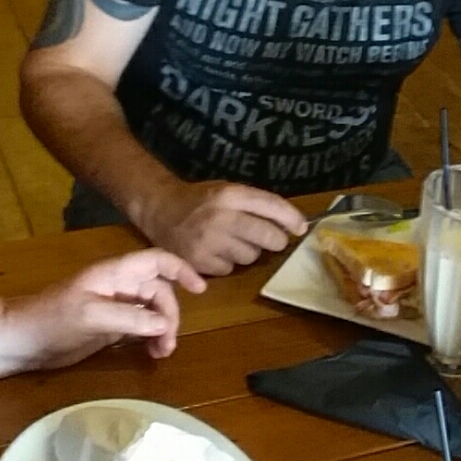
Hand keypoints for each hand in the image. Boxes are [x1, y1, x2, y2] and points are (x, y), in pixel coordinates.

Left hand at [5, 248, 205, 368]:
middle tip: (168, 344)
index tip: (201, 289)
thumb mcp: (91, 315)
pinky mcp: (109, 328)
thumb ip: (130, 317)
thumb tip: (163, 324)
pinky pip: (139, 328)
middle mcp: (118, 287)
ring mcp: (114, 307)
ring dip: (162, 330)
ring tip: (161, 353)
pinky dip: (150, 339)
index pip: (156, 261)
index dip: (180, 270)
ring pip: (151, 312)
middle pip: (159, 292)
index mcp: (114, 274)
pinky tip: (151, 354)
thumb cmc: (51, 319)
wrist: (20, 340)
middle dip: (169, 315)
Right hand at [137, 178, 307, 276]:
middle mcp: (221, 217)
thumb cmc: (200, 200)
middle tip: (271, 240)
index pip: (271, 206)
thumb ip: (256, 204)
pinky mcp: (199, 262)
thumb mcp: (227, 191)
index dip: (291, 218)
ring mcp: (210, 242)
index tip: (301, 228)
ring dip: (249, 252)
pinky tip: (216, 252)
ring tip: (232, 241)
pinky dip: (228, 263)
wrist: (159, 209)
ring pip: (250, 256)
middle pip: (267, 236)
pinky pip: (230, 269)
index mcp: (230, 194)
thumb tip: (293, 224)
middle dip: (275, 240)